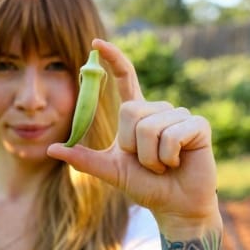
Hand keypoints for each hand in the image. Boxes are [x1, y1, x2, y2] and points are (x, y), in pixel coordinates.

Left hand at [47, 39, 219, 237]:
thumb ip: (84, 159)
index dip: (112, 59)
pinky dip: (167, 158)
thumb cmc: (144, 185)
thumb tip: (52, 149)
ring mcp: (179, 115)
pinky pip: (171, 135)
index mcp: (138, 114)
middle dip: (132, 145)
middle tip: (147, 162)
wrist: (173, 205)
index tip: (96, 43)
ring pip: (149, 127)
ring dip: (150, 157)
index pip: (125, 78)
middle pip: (130, 111)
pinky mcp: (197, 125)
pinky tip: (177, 163)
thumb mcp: (110, 170)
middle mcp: (158, 109)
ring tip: (163, 164)